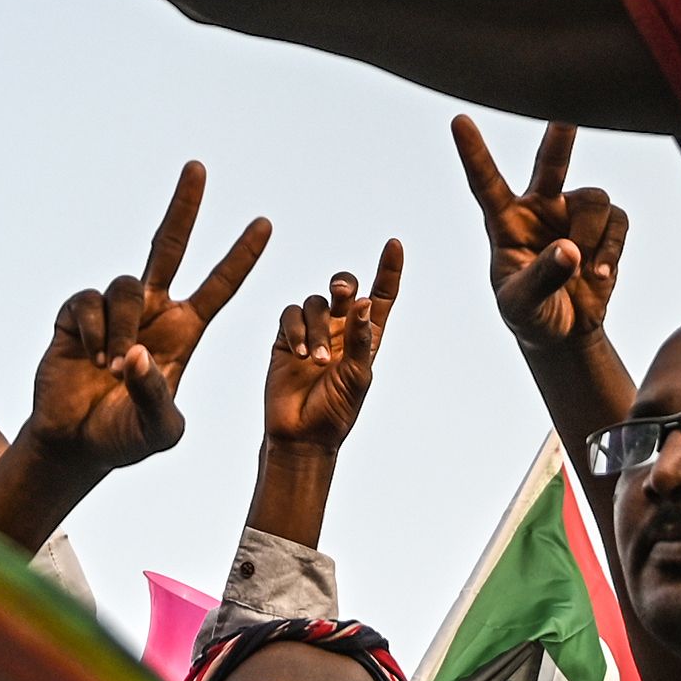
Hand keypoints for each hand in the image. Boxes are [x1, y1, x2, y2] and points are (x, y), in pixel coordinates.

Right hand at [17, 160, 271, 474]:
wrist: (75, 444)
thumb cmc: (125, 437)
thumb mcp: (159, 431)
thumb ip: (156, 397)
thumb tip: (135, 354)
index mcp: (183, 331)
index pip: (219, 286)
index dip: (241, 256)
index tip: (265, 224)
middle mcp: (152, 310)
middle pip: (172, 245)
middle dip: (185, 205)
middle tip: (198, 167)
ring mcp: (114, 310)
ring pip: (126, 286)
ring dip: (121, 328)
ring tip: (112, 367)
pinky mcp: (75, 315)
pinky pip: (88, 301)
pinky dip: (92, 329)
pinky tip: (90, 357)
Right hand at [262, 242, 402, 454]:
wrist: (301, 435)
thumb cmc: (336, 411)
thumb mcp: (357, 377)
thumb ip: (361, 339)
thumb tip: (365, 301)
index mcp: (366, 337)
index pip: (381, 297)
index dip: (388, 270)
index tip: (395, 244)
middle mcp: (340, 329)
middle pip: (344, 289)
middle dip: (343, 284)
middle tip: (342, 293)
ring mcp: (312, 331)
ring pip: (315, 303)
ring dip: (317, 328)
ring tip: (316, 360)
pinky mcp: (285, 337)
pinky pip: (290, 316)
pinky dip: (295, 330)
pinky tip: (298, 355)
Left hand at [455, 117, 628, 351]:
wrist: (563, 333)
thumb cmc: (530, 313)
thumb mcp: (522, 304)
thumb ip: (541, 277)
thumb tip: (570, 250)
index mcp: (505, 221)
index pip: (486, 183)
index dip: (474, 153)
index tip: (459, 121)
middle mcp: (539, 208)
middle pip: (550, 163)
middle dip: (560, 137)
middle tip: (566, 113)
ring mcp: (572, 214)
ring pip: (594, 201)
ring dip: (592, 236)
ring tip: (586, 270)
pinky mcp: (604, 228)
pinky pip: (617, 222)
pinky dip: (612, 250)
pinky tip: (600, 275)